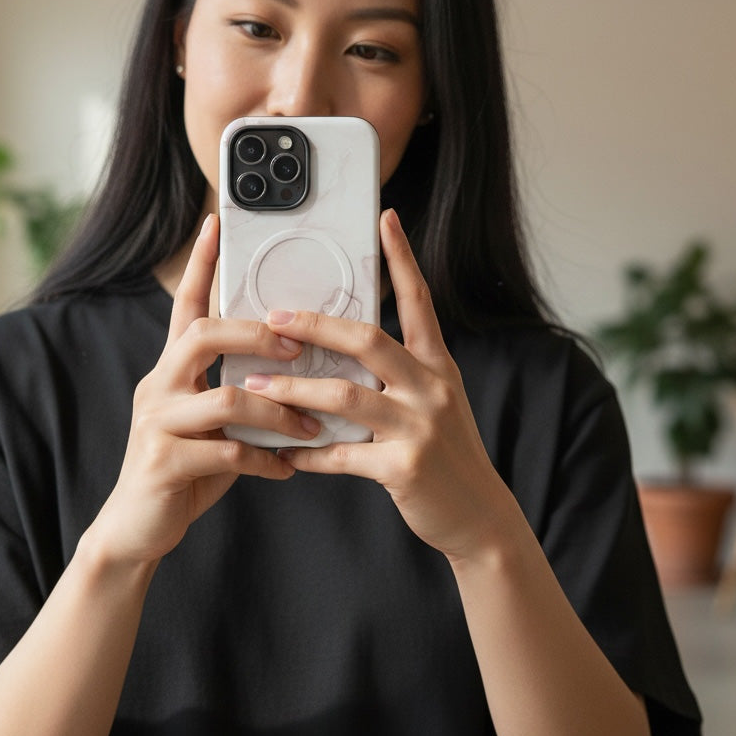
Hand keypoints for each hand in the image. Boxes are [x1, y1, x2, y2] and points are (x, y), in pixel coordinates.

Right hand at [93, 215, 320, 563]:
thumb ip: (236, 392)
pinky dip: (267, 460)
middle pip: (204, 335)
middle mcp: (159, 385)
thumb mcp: (208, 422)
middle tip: (300, 347)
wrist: (137, 527)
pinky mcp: (163, 461)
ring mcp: (157, 422)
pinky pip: (228, 453)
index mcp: (171, 369)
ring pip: (225, 398)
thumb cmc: (185, 468)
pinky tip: (288, 468)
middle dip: (257, 335)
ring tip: (310, 426)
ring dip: (278, 411)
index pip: (184, 305)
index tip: (216, 225)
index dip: (200, 265)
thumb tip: (295, 371)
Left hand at [250, 209, 516, 561]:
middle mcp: (432, 387)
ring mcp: (419, 427)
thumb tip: (345, 347)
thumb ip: (400, 373)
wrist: (479, 515)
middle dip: (316, 325)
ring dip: (295, 388)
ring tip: (256, 384)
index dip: (403, 259)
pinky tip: (281, 452)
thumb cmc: (446, 454)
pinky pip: (341, 454)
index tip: (386, 219)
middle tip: (273, 318)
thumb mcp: (436, 401)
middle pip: (368, 340)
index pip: (419, 301)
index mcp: (438, 365)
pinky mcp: (403, 467)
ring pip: (345, 395)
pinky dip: (307, 452)